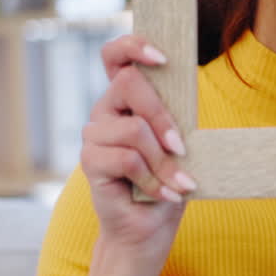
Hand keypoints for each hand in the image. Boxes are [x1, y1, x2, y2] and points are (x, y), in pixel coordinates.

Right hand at [82, 35, 195, 252]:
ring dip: (163, 161)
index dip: (134, 46)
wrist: (149, 228)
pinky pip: (127, 159)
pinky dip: (154, 180)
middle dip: (163, 117)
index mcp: (127, 97)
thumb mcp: (179, 142)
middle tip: (182, 148)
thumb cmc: (168, 180)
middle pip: (130, 84)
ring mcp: (94, 134)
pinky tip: (165, 194)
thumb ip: (175, 114)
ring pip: (134, 128)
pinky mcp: (90, 162)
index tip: (163, 59)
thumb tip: (186, 89)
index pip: (115, 55)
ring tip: (178, 183)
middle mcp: (106, 109)